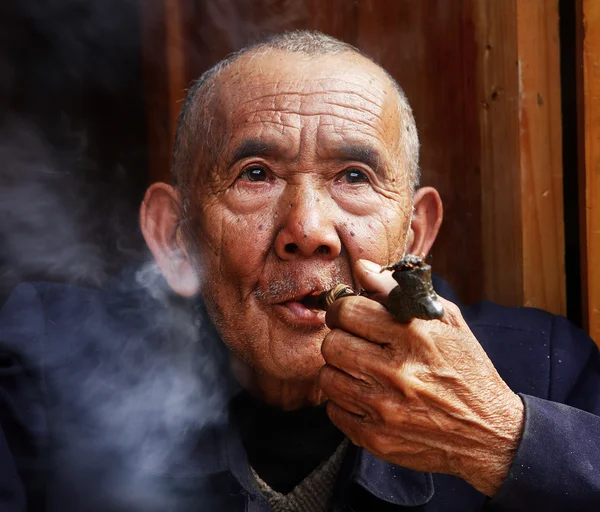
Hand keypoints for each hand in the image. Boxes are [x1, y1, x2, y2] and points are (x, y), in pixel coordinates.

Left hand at [318, 259, 523, 495]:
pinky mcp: (376, 437)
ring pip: (328, 378)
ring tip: (361, 371)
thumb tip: (362, 268)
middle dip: (340, 339)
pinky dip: (345, 403)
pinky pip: (334, 411)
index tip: (348, 315)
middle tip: (354, 343)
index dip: (342, 309)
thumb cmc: (465, 368)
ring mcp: (384, 407)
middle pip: (332, 344)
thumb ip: (399, 290)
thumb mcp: (446, 320)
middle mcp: (396, 371)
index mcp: (413, 335)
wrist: (488, 432)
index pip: (347, 310)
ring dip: (340, 371)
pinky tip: (366, 397)